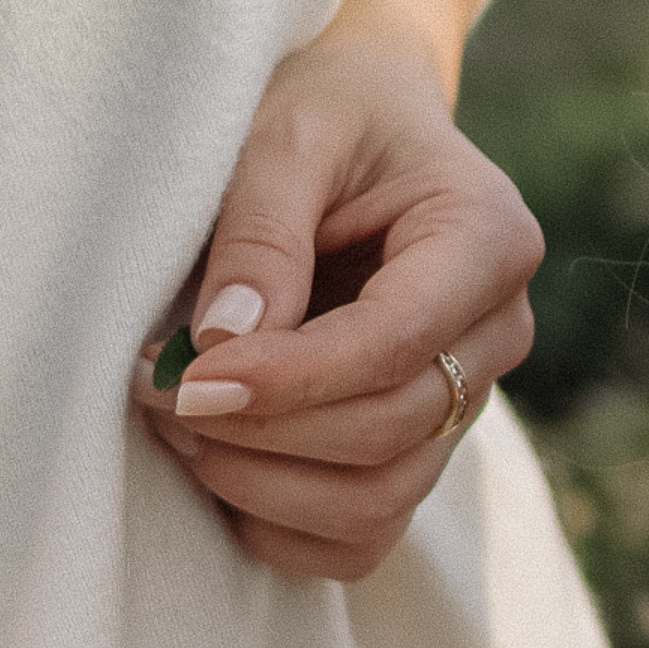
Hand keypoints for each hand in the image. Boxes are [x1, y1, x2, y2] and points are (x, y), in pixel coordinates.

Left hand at [135, 0, 535, 583]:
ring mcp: (467, 402)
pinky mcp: (421, 449)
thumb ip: (260, 231)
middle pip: (390, 433)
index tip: (184, 377)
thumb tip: (223, 346)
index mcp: (487, 241)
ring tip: (172, 422)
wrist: (360, 125)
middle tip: (150, 388)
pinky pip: (363, 538)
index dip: (290, 379)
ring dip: (260, 484)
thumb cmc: (324, 109)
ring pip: (378, 501)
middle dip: (261, 431)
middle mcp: (497, 334)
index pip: (397, 345)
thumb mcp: (284, 133)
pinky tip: (216, 469)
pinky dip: (281, 529)